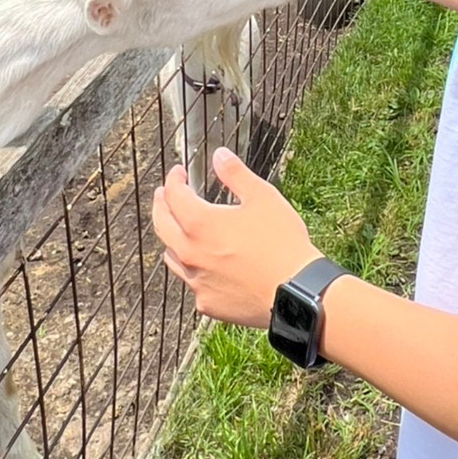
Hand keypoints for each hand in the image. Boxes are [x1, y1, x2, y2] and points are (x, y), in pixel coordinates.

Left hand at [152, 148, 320, 326]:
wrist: (296, 291)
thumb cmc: (281, 242)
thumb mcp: (262, 197)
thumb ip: (235, 174)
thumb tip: (219, 155)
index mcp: (200, 223)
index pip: (173, 195)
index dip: (174, 180)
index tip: (179, 173)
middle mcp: (190, 253)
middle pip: (161, 225)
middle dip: (161, 205)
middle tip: (164, 194)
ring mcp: (196, 281)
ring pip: (172, 256)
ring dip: (172, 237)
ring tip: (179, 228)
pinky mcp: (207, 303)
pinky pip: (191, 282)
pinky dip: (192, 267)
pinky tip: (204, 264)